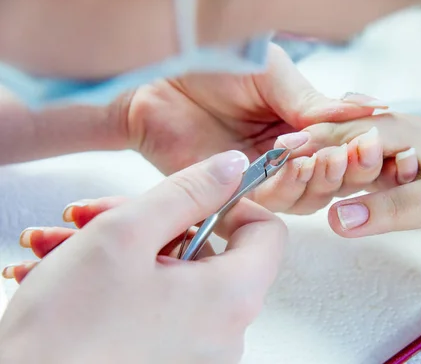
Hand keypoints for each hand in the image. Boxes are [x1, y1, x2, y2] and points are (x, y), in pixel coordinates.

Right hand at [0, 151, 286, 363]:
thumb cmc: (67, 332)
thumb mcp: (126, 234)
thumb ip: (188, 191)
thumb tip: (231, 167)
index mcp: (231, 297)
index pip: (267, 232)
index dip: (230, 203)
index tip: (192, 194)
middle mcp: (224, 332)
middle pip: (206, 251)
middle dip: (148, 224)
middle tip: (97, 216)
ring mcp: (197, 352)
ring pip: (171, 276)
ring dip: (120, 252)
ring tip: (61, 247)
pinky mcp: (168, 362)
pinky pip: (158, 307)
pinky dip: (120, 285)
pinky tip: (66, 276)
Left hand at [111, 44, 384, 213]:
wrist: (159, 78)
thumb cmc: (215, 67)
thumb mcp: (273, 75)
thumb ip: (314, 103)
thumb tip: (371, 112)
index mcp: (301, 128)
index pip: (342, 150)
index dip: (361, 150)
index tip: (374, 139)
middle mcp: (286, 159)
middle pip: (330, 182)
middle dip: (348, 170)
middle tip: (355, 153)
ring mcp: (262, 179)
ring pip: (306, 199)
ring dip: (321, 181)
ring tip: (328, 158)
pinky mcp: (234, 196)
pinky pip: (271, 204)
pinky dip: (288, 187)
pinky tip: (296, 166)